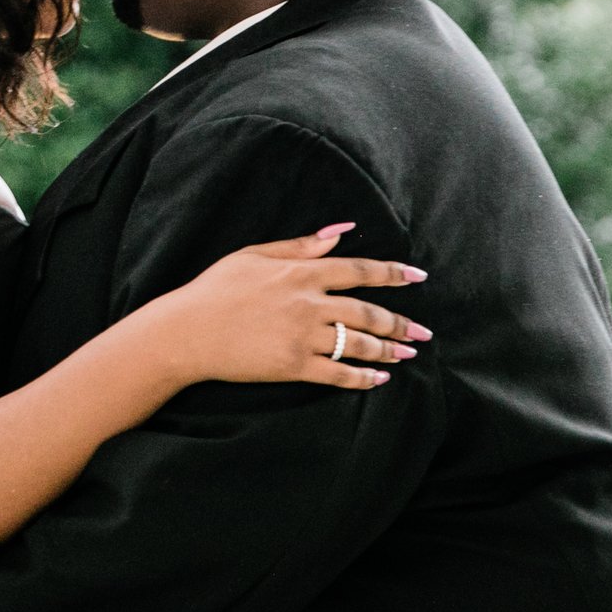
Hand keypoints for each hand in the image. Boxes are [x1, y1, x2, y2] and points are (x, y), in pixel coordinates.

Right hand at [140, 222, 429, 391]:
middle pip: (368, 313)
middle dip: (401, 324)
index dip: (393, 275)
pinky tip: (377, 379)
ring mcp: (303, 337)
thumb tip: (340, 231)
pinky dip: (362, 378)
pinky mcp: (294, 367)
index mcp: (301, 272)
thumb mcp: (254, 255)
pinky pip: (338, 374)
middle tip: (423, 333)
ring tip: (407, 355)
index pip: (359, 270)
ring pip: (358, 345)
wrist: (187, 331)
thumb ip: (300, 245)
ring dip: (388, 351)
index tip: (417, 278)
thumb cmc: (215, 289)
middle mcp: (309, 303)